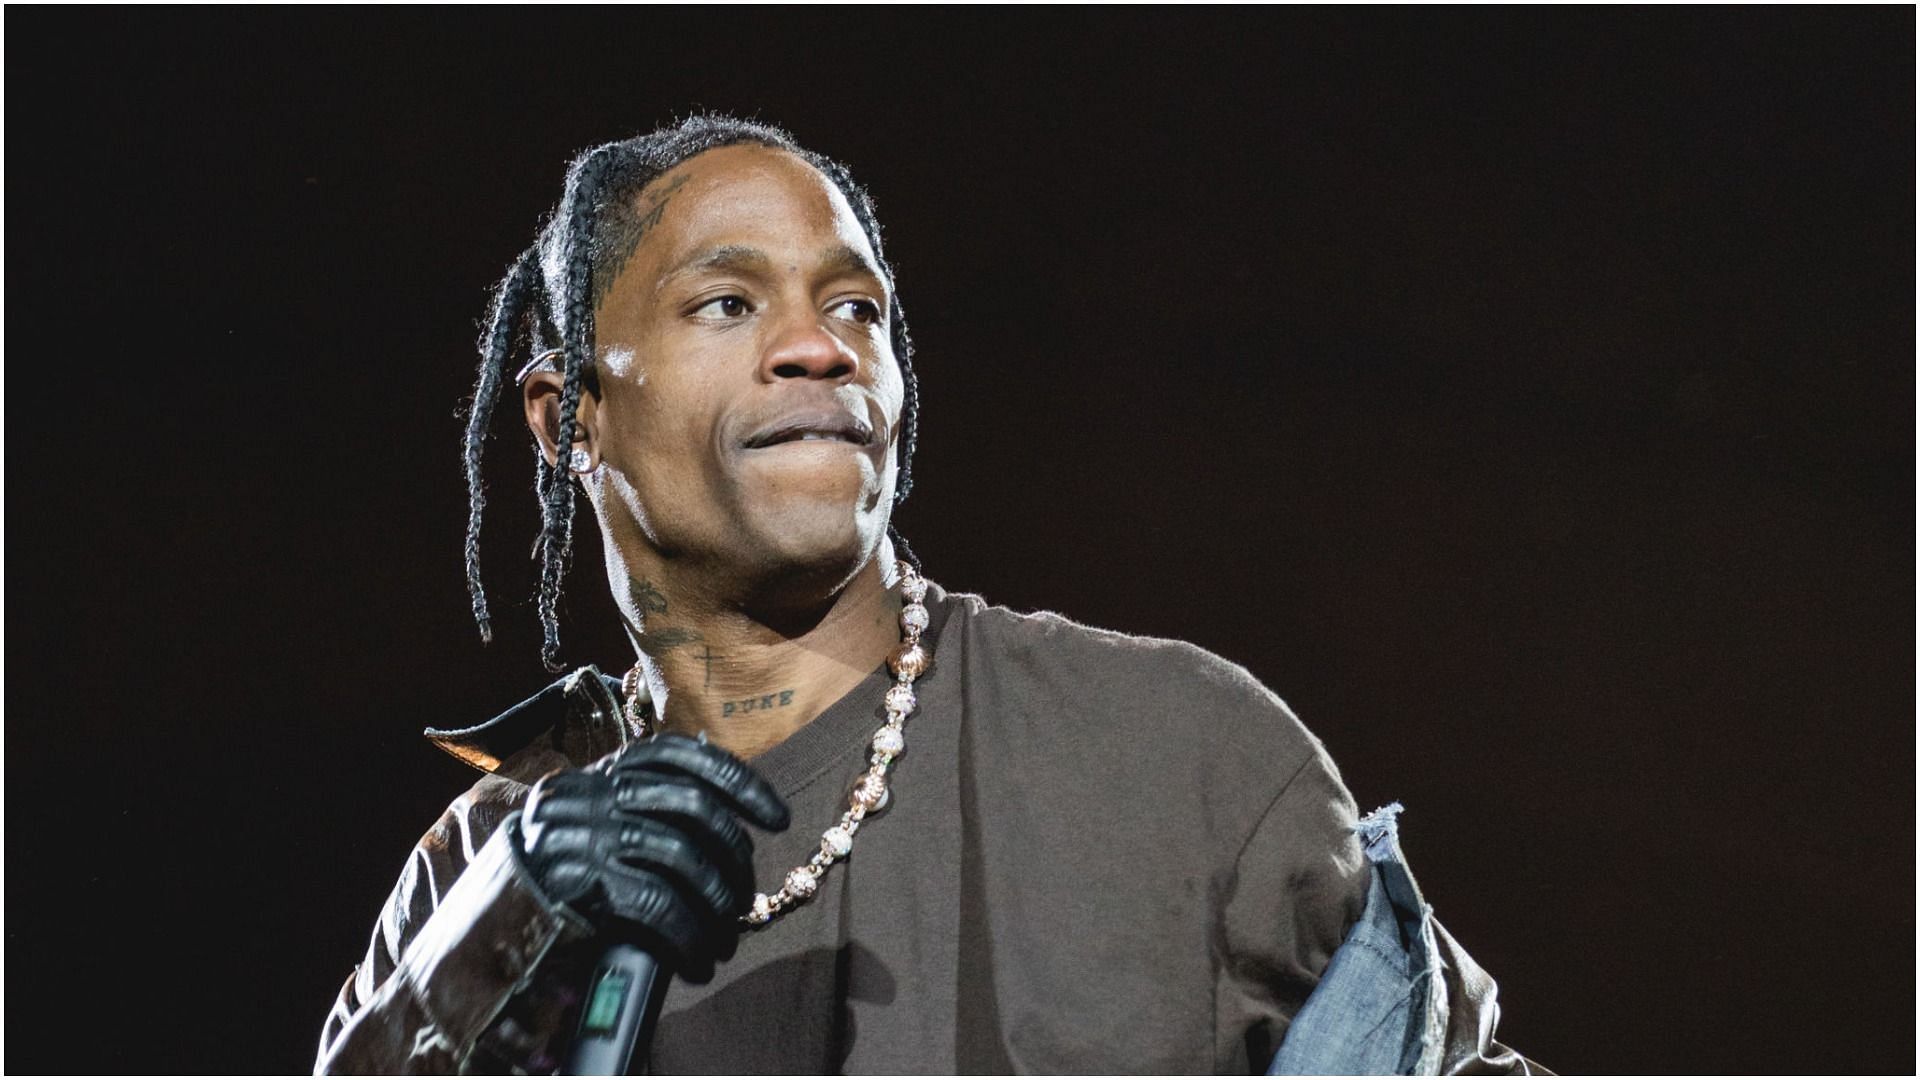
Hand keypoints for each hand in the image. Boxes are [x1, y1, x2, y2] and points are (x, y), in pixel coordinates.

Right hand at [514, 734, 789, 979]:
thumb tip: (730, 817)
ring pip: (680, 855)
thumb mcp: (599, 825)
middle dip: (733, 856)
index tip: (778, 817)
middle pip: (692, 805)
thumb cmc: (558, 874)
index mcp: (604, 772)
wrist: (484, 919)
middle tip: (746, 898)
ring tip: (725, 938)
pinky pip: (654, 901)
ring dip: (716, 903)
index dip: (738, 781)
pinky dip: (687, 934)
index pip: (682, 755)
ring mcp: (583, 830)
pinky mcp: (577, 876)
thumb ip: (648, 808)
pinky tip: (698, 960)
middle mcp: (593, 790)